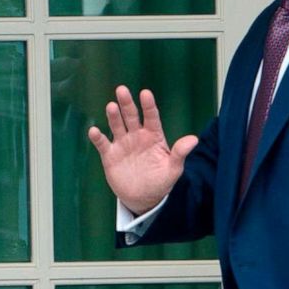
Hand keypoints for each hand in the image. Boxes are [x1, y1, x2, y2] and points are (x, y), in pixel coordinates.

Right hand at [87, 85, 197, 213]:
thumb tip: (194, 139)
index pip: (151, 117)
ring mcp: (123, 144)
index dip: (148, 106)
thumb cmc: (161, 181)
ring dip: (113, 117)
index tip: (145, 93)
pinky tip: (94, 131)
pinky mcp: (110, 155)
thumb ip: (180, 153)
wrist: (143, 198)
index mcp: (154, 136)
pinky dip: (97, 137)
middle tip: (122, 90)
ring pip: (117, 126)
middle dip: (127, 104)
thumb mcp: (173, 169)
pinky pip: (102, 144)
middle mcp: (137, 136)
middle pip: (131, 116)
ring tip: (111, 106)